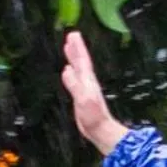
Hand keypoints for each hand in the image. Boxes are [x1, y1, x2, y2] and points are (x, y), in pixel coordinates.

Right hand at [62, 31, 129, 155]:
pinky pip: (75, 78)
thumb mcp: (83, 100)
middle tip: (72, 35)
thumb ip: (74, 85)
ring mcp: (85, 88)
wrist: (101, 130)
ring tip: (68, 47)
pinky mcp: (82, 96)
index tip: (73, 35)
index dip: (78, 48)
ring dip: (74, 57)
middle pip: (81, 61)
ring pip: (78, 68)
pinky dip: (72, 71)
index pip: (82, 60)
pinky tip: (68, 70)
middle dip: (76, 48)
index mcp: (88, 81)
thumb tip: (66, 70)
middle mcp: (87, 82)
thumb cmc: (94, 118)